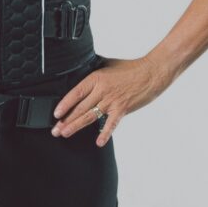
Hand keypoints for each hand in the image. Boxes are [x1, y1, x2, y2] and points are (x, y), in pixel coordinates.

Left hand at [51, 56, 169, 145]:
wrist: (151, 72)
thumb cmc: (131, 68)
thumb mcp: (107, 64)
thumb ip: (94, 70)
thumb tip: (81, 71)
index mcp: (96, 78)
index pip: (76, 93)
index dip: (65, 104)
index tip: (56, 114)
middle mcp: (102, 90)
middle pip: (80, 108)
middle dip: (66, 120)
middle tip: (55, 130)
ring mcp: (112, 101)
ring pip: (90, 116)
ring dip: (76, 126)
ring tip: (65, 134)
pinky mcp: (122, 109)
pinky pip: (111, 124)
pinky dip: (105, 134)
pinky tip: (98, 142)